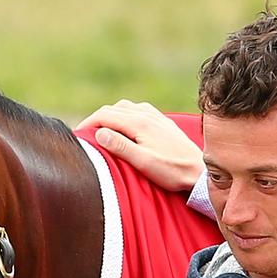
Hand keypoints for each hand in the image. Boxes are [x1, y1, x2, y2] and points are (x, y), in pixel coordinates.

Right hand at [75, 100, 204, 191]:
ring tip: (101, 130)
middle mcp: (147, 114)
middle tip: (85, 135)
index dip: (87, 124)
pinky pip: (137, 109)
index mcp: (139, 123)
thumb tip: (100, 132)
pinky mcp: (162, 121)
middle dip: (96, 119)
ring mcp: (156, 116)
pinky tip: (124, 124)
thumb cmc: (171, 171)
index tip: (77, 136)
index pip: (105, 115)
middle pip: (113, 109)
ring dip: (109, 115)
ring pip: (125, 107)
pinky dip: (124, 114)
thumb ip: (120, 146)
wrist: (199, 171)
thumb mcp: (143, 162)